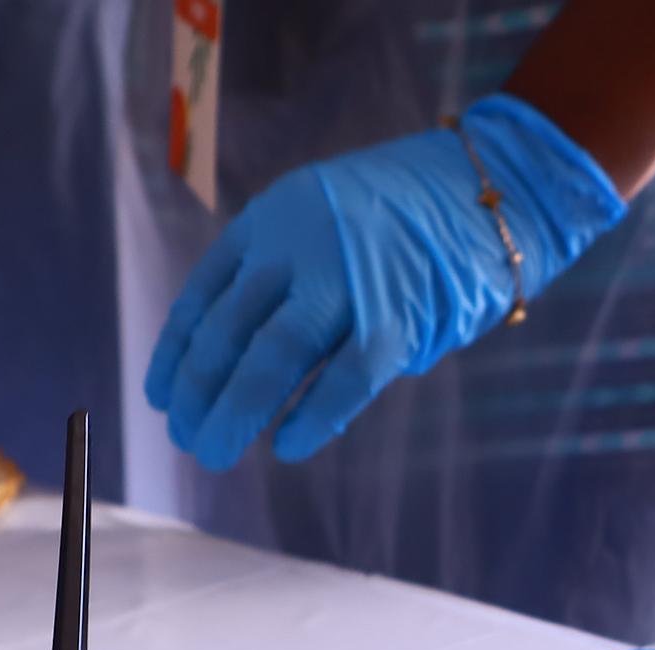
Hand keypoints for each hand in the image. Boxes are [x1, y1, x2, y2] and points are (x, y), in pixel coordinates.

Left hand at [145, 94, 622, 468]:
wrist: (492, 193)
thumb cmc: (411, 218)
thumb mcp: (328, 226)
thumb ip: (291, 279)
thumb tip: (249, 358)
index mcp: (273, 219)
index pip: (205, 295)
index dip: (178, 352)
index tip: (163, 396)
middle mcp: (299, 245)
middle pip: (227, 329)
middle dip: (199, 392)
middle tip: (187, 438)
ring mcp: (346, 279)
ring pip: (271, 355)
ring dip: (236, 411)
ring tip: (216, 452)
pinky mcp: (396, 316)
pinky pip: (342, 378)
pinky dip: (313, 417)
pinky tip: (288, 446)